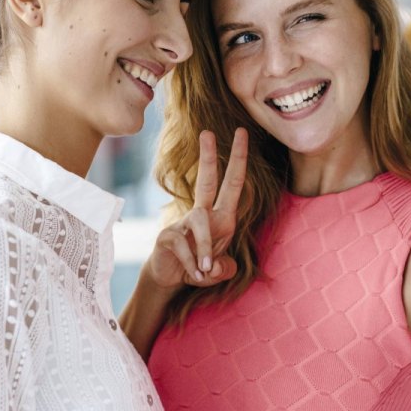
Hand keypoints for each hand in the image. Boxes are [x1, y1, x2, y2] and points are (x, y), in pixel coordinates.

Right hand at [141, 128, 248, 293]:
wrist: (171, 279)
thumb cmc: (200, 268)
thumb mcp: (219, 271)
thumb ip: (226, 270)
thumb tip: (218, 267)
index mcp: (222, 217)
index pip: (233, 184)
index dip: (239, 159)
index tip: (242, 132)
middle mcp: (204, 215)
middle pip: (208, 181)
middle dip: (209, 156)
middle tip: (207, 131)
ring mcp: (183, 223)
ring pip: (200, 222)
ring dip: (205, 249)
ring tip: (204, 271)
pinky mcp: (168, 235)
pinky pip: (184, 246)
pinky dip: (192, 264)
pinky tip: (193, 274)